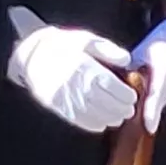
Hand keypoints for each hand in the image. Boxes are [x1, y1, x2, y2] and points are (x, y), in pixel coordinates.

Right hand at [10, 27, 136, 133]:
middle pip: (105, 103)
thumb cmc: (62, 46)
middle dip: (121, 109)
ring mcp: (66, 98)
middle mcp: (76, 85)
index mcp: (84, 67)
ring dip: (110, 119)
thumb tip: (127, 60)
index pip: (110, 85)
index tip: (133, 96)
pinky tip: (103, 123)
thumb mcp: (85, 40)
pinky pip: (79, 121)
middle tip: (130, 110)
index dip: (124, 94)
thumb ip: (107, 49)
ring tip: (119, 117)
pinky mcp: (59, 107)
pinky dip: (94, 125)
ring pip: (94, 115)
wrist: (32, 56)